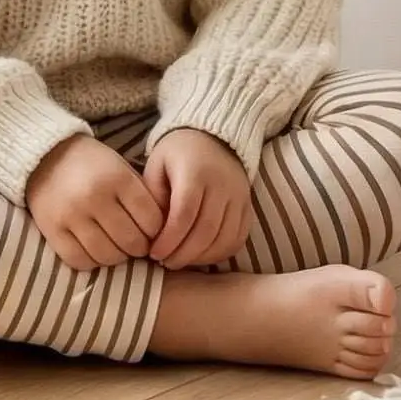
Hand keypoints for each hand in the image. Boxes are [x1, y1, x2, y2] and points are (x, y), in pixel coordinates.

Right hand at [24, 134, 164, 270]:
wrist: (48, 156)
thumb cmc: (94, 165)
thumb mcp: (122, 169)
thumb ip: (140, 195)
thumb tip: (161, 231)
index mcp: (117, 178)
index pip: (150, 218)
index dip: (157, 231)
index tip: (155, 232)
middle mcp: (95, 197)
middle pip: (130, 240)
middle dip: (140, 248)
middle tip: (139, 245)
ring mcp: (71, 215)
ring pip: (106, 255)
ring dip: (118, 257)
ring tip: (120, 250)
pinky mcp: (52, 230)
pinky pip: (79, 260)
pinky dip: (93, 262)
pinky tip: (98, 252)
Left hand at [141, 127, 254, 268]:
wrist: (213, 137)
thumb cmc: (177, 156)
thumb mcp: (157, 166)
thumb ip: (152, 197)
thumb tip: (153, 233)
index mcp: (196, 172)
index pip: (184, 214)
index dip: (168, 240)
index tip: (153, 253)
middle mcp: (222, 184)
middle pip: (205, 231)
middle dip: (182, 254)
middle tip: (164, 262)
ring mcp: (239, 195)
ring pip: (224, 239)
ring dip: (201, 258)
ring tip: (180, 260)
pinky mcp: (248, 205)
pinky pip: (238, 238)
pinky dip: (220, 253)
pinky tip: (201, 255)